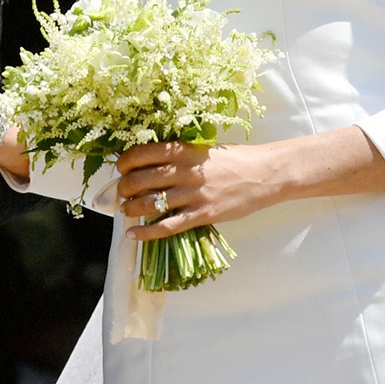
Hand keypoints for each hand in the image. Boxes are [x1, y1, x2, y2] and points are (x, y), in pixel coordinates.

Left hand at [115, 141, 284, 241]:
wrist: (264, 174)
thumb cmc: (234, 159)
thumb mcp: (203, 149)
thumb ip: (179, 156)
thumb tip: (150, 165)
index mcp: (183, 150)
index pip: (142, 154)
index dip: (125, 162)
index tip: (121, 169)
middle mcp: (184, 171)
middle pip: (140, 179)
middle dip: (123, 188)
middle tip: (120, 192)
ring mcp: (193, 194)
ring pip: (149, 203)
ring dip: (130, 208)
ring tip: (125, 210)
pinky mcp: (202, 214)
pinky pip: (167, 226)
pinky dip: (146, 232)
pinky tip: (133, 234)